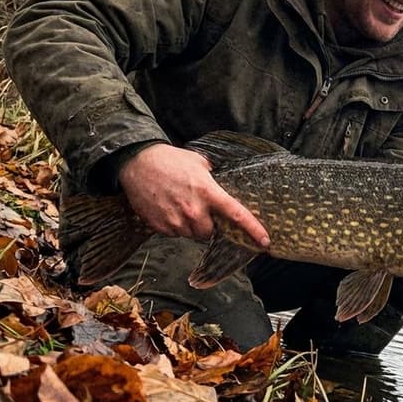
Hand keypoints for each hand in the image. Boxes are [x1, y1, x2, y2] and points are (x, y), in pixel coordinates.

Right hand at [118, 143, 269, 246]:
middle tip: (201, 210)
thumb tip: (227, 187)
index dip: (253, 230)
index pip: (236, 215)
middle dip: (209, 225)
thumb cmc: (171, 160)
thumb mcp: (200, 162)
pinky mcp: (160, 226)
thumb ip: (215, 179)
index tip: (265, 241)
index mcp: (208, 192)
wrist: (137, 162)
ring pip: (192, 234)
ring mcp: (175, 220)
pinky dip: (175, 225)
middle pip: (210, 233)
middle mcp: (194, 210)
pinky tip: (168, 208)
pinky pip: (174, 234)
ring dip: (191, 225)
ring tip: (181, 205)